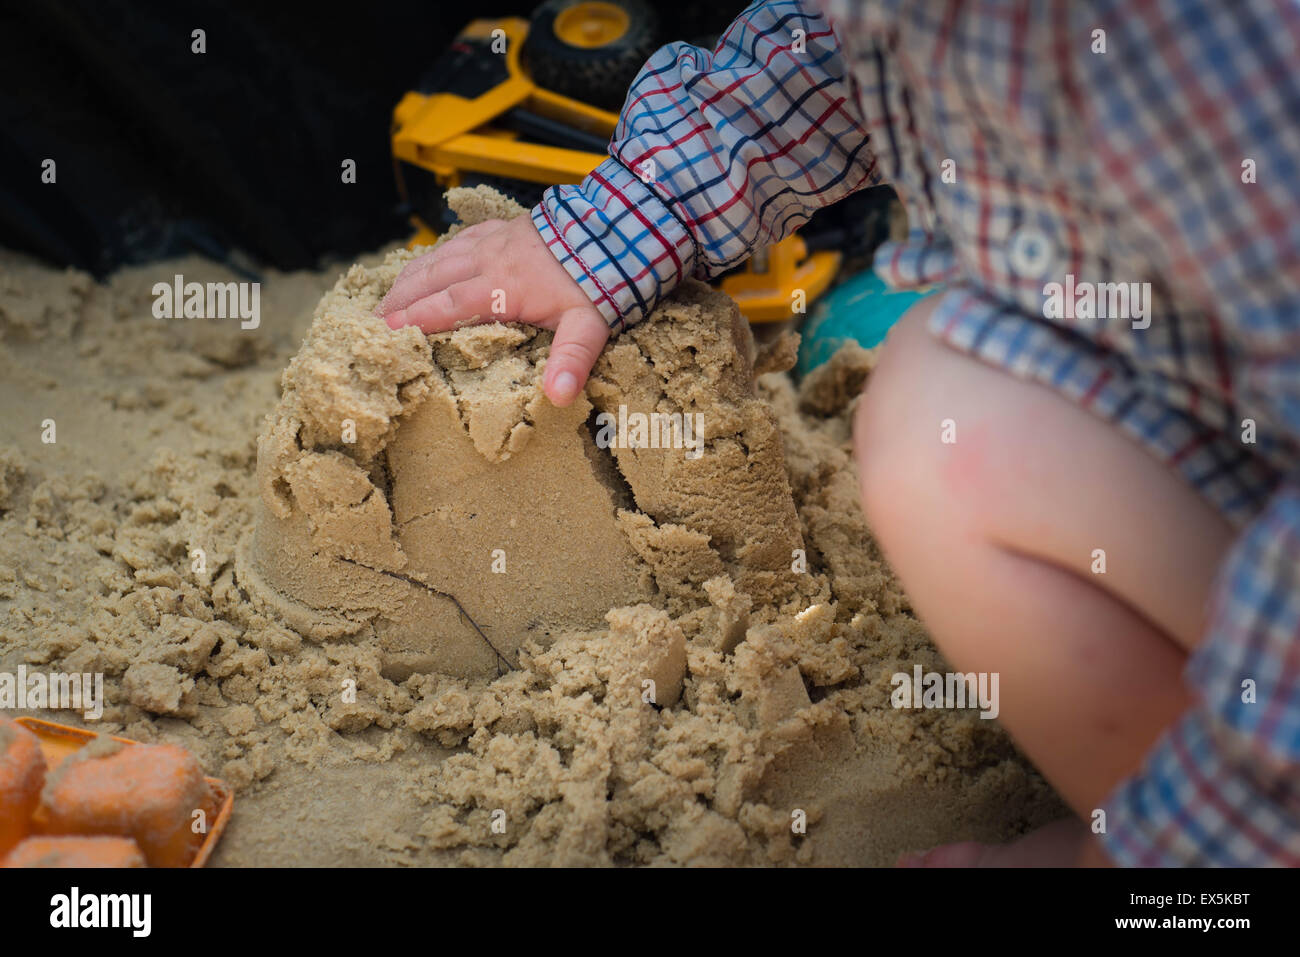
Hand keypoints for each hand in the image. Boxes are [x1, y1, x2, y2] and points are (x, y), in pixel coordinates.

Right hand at [377, 216, 610, 405]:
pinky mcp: (501, 229)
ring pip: (438, 259)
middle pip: (432, 281)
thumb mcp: (591, 324)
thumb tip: (558, 397)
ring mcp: (493, 242)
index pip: (449, 306)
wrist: (615, 224)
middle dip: (398, 301)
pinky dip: (433, 256)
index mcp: (504, 288)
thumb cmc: (603, 277)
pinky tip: (426, 265)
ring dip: (409, 279)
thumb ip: (572, 360)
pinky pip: (456, 242)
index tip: (385, 334)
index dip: (415, 320)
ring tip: (385, 299)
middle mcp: (489, 261)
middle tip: (369, 322)